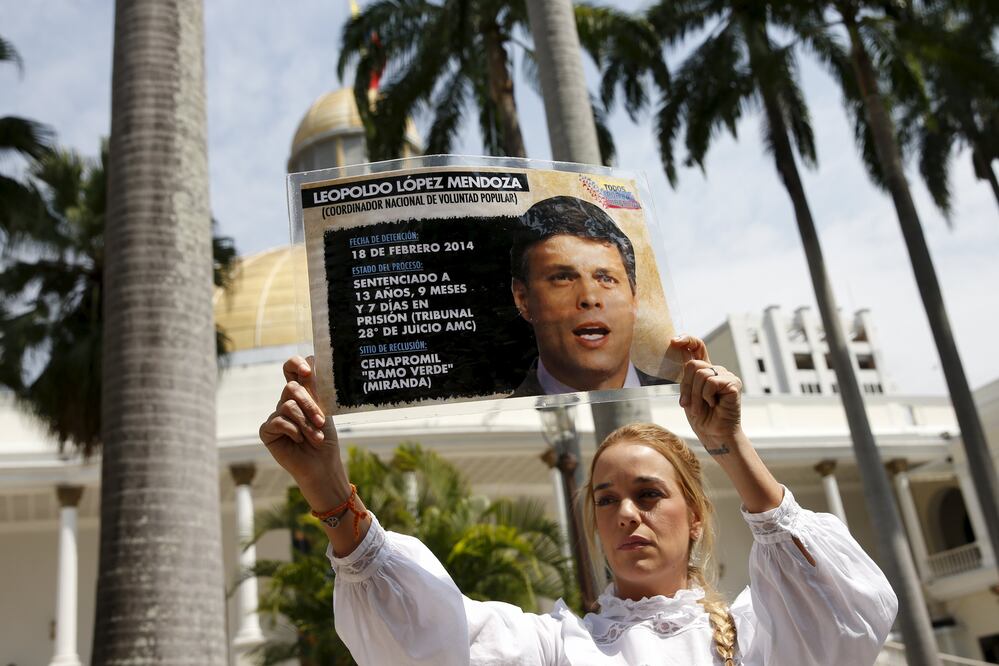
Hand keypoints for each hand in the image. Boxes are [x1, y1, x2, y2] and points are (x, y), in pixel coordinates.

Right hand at [259, 356, 343, 501]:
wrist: (322, 465)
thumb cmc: (325, 438)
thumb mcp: (325, 410)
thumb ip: (317, 389)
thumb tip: (313, 362)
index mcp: (301, 393)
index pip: (291, 369)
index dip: (296, 364)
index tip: (307, 371)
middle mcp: (286, 402)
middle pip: (291, 387)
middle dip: (309, 404)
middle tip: (321, 421)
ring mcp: (275, 416)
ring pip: (288, 406)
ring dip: (306, 423)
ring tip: (316, 437)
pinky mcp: (267, 431)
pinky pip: (278, 421)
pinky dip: (294, 431)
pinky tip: (299, 441)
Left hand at [670, 336, 743, 451]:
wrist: (714, 434)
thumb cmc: (701, 416)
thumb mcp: (687, 393)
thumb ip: (686, 375)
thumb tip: (678, 353)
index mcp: (705, 370)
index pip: (697, 346)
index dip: (687, 340)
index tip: (673, 341)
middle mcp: (716, 370)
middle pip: (693, 365)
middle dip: (686, 387)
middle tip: (688, 404)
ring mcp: (726, 375)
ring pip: (700, 374)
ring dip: (696, 396)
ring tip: (702, 408)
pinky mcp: (733, 383)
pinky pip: (711, 382)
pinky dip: (706, 397)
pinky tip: (714, 405)